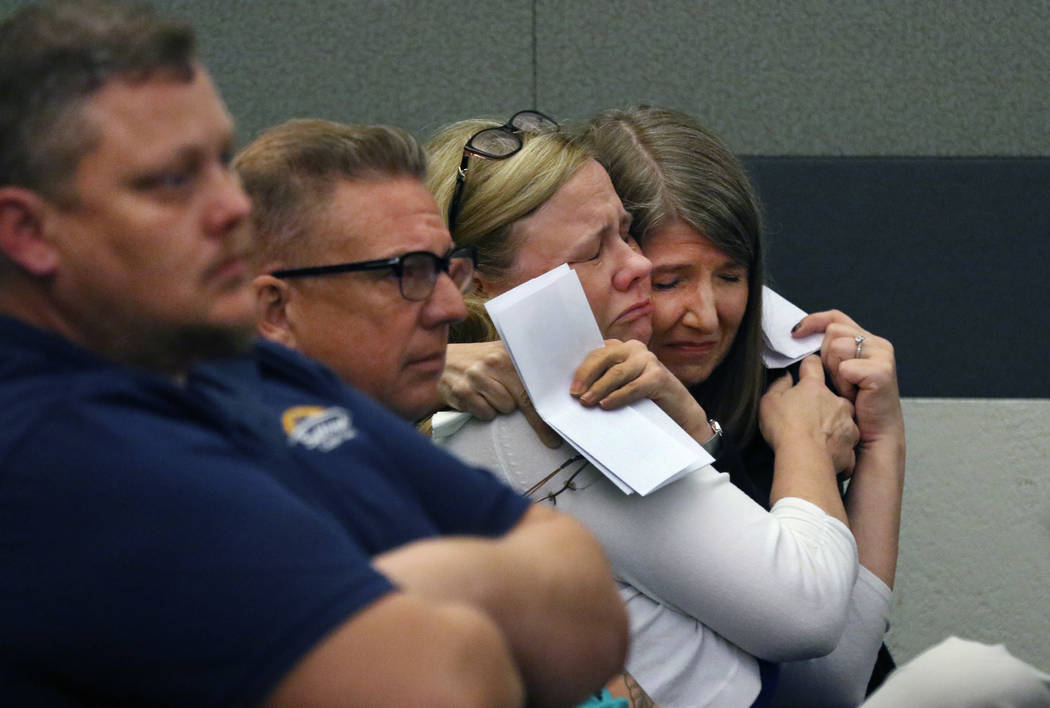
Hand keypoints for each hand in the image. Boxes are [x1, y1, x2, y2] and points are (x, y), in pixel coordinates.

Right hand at [440, 341, 560, 447]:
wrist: (442, 358)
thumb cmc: (480, 361)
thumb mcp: (501, 355)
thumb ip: (525, 370)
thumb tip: (555, 399)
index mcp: (508, 352)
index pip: (532, 388)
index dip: (543, 415)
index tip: (553, 438)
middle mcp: (492, 362)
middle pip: (518, 402)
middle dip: (513, 404)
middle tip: (502, 392)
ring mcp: (475, 376)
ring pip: (503, 409)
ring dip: (497, 407)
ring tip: (487, 393)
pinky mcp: (461, 391)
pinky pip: (484, 415)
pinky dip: (482, 411)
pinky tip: (475, 397)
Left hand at [571, 339, 714, 443]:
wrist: (678, 412)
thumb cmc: (644, 399)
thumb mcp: (620, 386)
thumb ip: (603, 381)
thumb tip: (577, 391)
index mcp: (621, 348)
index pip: (595, 353)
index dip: (581, 369)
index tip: (569, 386)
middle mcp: (634, 349)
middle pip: (603, 358)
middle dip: (586, 376)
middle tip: (575, 393)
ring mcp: (648, 360)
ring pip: (616, 372)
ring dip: (599, 388)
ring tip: (587, 401)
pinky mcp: (659, 376)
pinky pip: (633, 386)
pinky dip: (618, 396)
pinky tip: (606, 404)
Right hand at [761, 355, 858, 474]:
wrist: (804, 458)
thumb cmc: (785, 427)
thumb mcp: (769, 401)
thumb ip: (779, 384)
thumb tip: (786, 375)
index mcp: (815, 388)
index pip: (814, 365)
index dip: (809, 365)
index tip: (806, 369)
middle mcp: (837, 402)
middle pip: (833, 396)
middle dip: (824, 404)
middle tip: (809, 417)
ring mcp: (847, 424)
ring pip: (843, 421)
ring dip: (834, 426)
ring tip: (818, 440)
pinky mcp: (851, 445)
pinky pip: (845, 446)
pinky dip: (838, 449)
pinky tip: (825, 455)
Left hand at [793, 310, 903, 444]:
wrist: (873, 433)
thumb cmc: (853, 404)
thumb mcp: (836, 371)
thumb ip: (827, 350)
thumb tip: (798, 337)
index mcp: (866, 340)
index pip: (835, 317)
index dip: (813, 321)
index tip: (795, 333)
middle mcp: (877, 343)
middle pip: (833, 332)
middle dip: (826, 357)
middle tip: (838, 379)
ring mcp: (882, 355)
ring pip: (837, 347)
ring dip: (835, 372)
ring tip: (847, 388)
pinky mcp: (882, 370)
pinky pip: (846, 367)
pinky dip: (844, 384)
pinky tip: (854, 395)